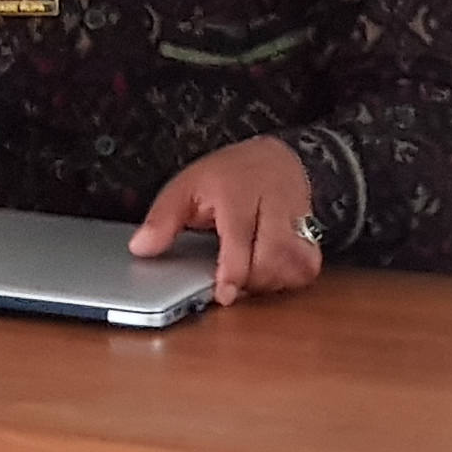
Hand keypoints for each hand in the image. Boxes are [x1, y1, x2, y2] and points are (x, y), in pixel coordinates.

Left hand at [129, 134, 325, 304]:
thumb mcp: (186, 186)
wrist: (275, 157)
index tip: (224, 294)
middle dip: (253, 280)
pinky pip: (310, 264)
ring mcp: (296, 217)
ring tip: (250, 280)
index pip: (240, 236)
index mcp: (236, 192)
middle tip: (232, 287)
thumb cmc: (228, 175)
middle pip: (274, 255)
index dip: (233, 271)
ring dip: (272, 282)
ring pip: (296, 262)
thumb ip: (162, 219)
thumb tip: (140, 248)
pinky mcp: (311, 231)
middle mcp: (272, 204)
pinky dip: (292, 277)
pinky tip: (272, 276)